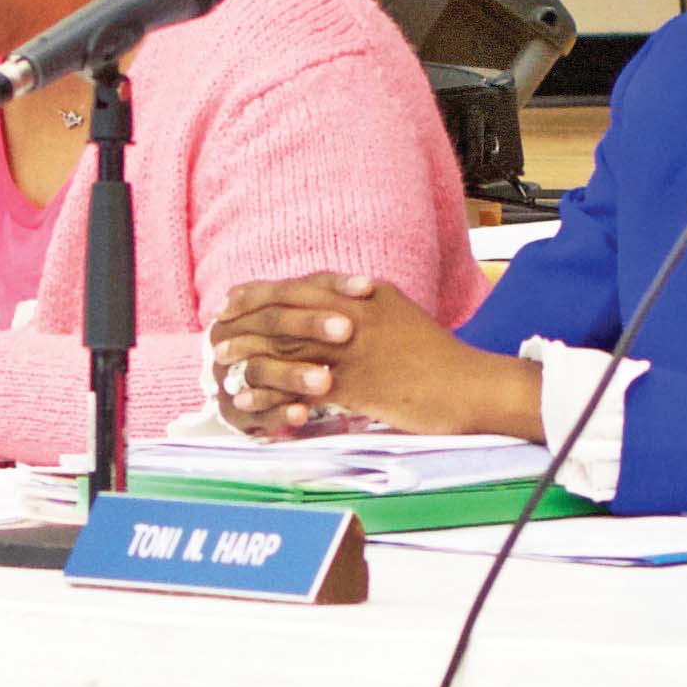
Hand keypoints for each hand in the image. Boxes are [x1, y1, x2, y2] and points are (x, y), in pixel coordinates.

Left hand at [203, 272, 532, 442]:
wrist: (471, 387)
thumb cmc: (439, 360)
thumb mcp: (399, 318)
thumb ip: (362, 308)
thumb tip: (330, 307)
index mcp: (367, 295)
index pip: (303, 285)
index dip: (264, 291)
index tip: (234, 298)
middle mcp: (356, 314)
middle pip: (287, 310)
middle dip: (248, 320)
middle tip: (216, 330)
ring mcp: (354, 349)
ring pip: (288, 346)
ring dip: (251, 355)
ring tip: (223, 365)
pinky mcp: (356, 384)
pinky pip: (301, 386)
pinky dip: (272, 392)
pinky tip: (250, 401)